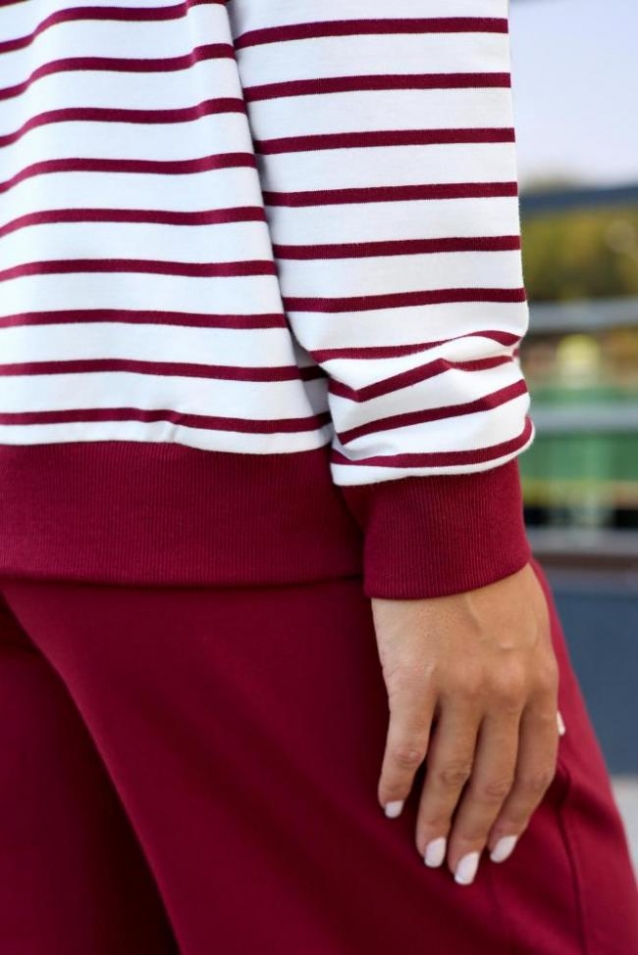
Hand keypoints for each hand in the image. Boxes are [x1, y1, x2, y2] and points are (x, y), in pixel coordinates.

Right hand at [372, 561, 562, 884]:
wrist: (444, 528)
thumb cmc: (484, 573)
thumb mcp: (532, 625)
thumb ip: (540, 680)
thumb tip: (553, 729)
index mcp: (536, 680)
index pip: (534, 768)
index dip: (518, 816)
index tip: (502, 847)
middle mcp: (505, 693)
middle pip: (494, 783)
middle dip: (478, 833)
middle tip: (460, 869)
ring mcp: (460, 687)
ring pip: (452, 774)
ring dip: (437, 820)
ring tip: (426, 851)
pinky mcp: (414, 677)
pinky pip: (406, 745)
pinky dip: (396, 780)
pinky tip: (386, 803)